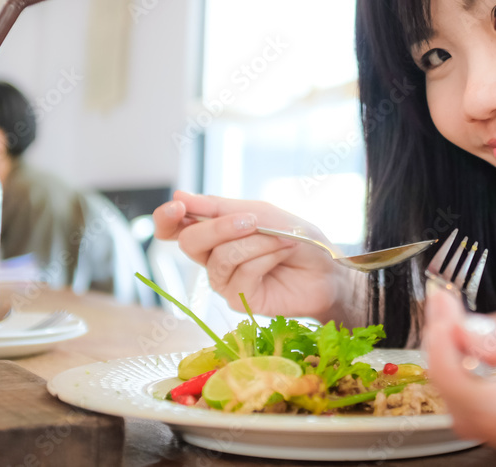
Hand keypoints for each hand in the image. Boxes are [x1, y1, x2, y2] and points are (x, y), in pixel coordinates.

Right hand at [152, 190, 361, 324]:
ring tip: (283, 238)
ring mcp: (225, 282)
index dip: (167, 218)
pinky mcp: (240, 300)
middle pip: (189, 242)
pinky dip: (266, 257)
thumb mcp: (263, 213)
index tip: (177, 207)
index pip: (174, 228)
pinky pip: (242, 274)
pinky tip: (282, 254)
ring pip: (221, 258)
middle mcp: (213, 258)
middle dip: (219, 227)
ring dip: (257, 242)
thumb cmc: (298, 239)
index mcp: (214, 233)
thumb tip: (179, 195)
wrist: (329, 269)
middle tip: (252, 220)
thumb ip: (221, 207)